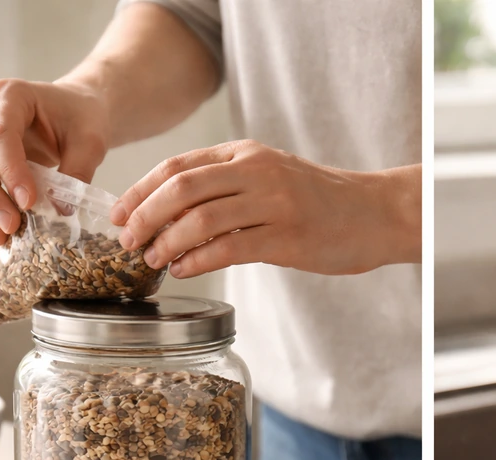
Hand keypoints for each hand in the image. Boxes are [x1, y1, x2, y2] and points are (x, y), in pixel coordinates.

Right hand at [0, 78, 109, 244]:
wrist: (73, 111)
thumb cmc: (80, 119)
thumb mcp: (90, 141)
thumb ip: (79, 171)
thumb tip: (62, 211)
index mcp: (10, 95)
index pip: (1, 134)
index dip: (11, 170)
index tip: (28, 202)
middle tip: (11, 226)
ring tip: (0, 237)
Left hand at [111, 141, 420, 277]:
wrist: (377, 213)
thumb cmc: (323, 202)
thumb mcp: (271, 178)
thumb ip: (228, 188)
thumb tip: (174, 217)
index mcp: (246, 154)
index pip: (178, 166)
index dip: (140, 190)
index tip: (118, 214)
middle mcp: (256, 171)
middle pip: (181, 188)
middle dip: (144, 216)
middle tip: (126, 241)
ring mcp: (273, 202)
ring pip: (200, 219)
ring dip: (167, 242)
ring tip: (152, 260)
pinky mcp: (287, 236)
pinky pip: (229, 247)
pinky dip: (198, 260)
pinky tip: (184, 270)